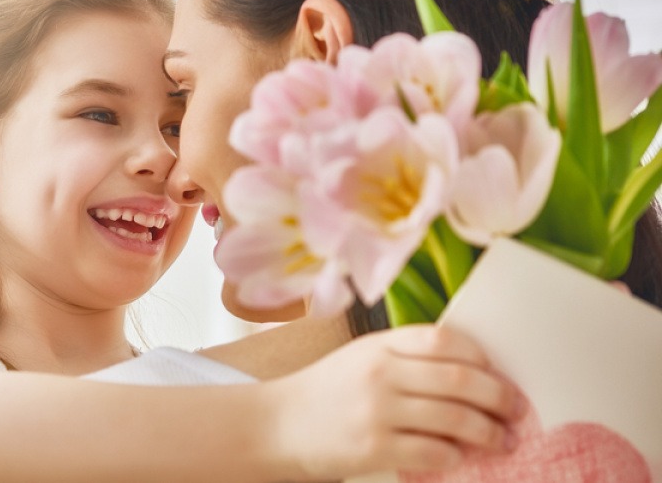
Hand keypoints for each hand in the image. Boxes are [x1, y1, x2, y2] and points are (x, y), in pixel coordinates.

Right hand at [269, 325, 523, 479]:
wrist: (277, 425)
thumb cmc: (327, 391)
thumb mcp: (362, 357)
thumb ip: (408, 356)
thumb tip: (476, 371)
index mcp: (380, 344)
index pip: (446, 340)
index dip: (482, 357)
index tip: (499, 373)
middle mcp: (380, 373)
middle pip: (461, 379)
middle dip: (500, 397)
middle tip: (517, 410)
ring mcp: (377, 411)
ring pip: (455, 419)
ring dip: (489, 432)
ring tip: (502, 440)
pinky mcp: (373, 448)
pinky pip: (434, 452)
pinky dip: (455, 455)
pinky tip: (459, 456)